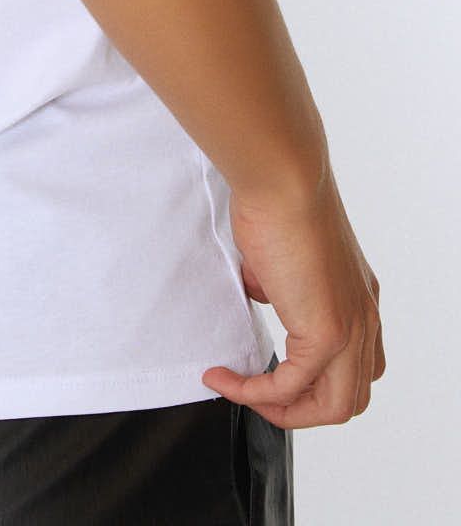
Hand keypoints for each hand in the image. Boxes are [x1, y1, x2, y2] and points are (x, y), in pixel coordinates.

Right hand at [202, 165, 384, 427]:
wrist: (282, 178)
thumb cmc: (276, 196)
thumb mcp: (279, 252)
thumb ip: (275, 283)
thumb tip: (259, 292)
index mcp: (358, 296)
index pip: (355, 365)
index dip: (314, 380)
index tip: (267, 369)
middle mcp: (364, 317)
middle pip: (349, 398)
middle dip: (299, 407)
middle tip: (255, 394)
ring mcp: (351, 329)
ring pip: (333, 406)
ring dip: (283, 411)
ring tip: (242, 394)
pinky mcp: (327, 334)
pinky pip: (290, 387)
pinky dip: (254, 393)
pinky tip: (225, 378)